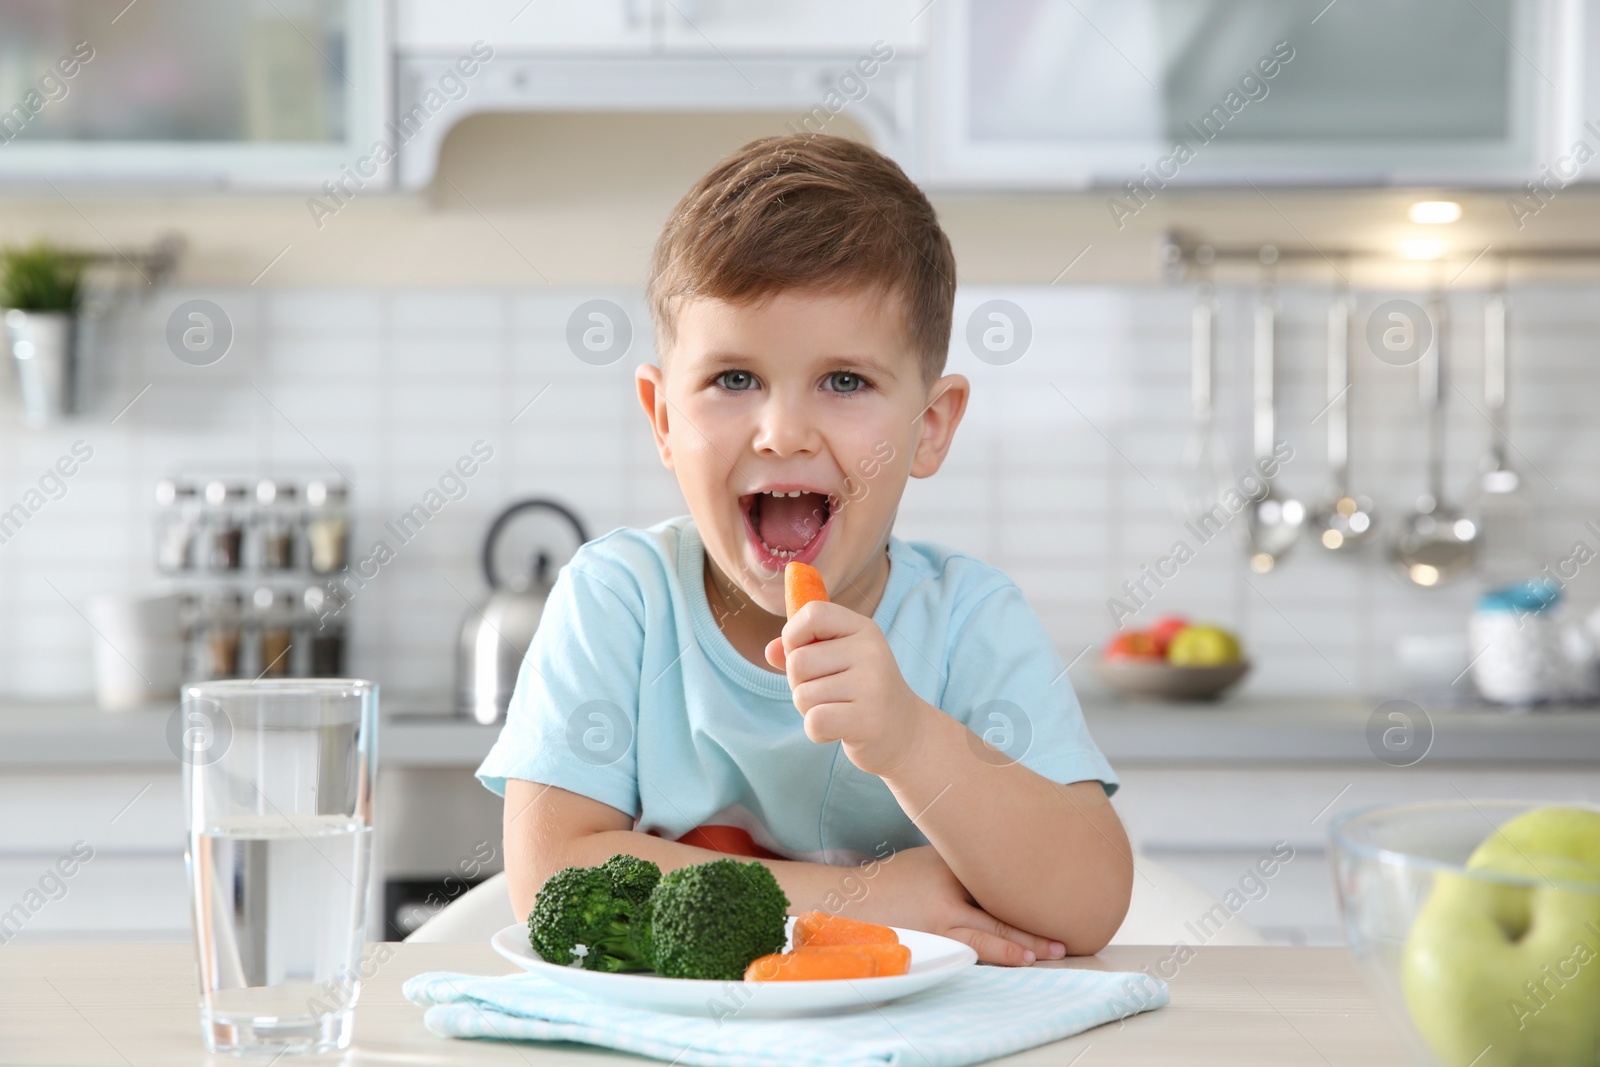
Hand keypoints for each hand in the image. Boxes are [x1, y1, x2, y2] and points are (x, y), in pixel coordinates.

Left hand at [765, 601, 927, 776]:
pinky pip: (814, 722)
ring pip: (803, 695)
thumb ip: (801, 650)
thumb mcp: (836, 661)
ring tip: (837, 710)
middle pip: (797, 661)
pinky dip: (817, 731)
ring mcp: (872, 685)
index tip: (800, 652)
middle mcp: (870, 651)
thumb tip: (770, 651)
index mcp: (862, 629)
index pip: (812, 613)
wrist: (905, 733)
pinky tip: (839, 729)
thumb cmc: (861, 692)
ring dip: (809, 710)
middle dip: (798, 683)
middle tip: (825, 693)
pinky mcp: (868, 720)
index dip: (792, 634)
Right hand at [823, 845, 1065, 966]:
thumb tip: (1014, 866)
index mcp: (949, 870)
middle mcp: (945, 899)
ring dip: (1014, 951)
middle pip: (995, 916)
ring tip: (1040, 957)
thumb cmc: (900, 878)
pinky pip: (965, 954)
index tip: (1059, 891)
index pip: (994, 880)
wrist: (854, 900)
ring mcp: (937, 927)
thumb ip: (968, 864)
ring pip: (983, 941)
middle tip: (1062, 942)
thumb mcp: (932, 858)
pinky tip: (1010, 965)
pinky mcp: (929, 945)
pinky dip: (990, 960)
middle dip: (1030, 931)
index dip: (1028, 887)